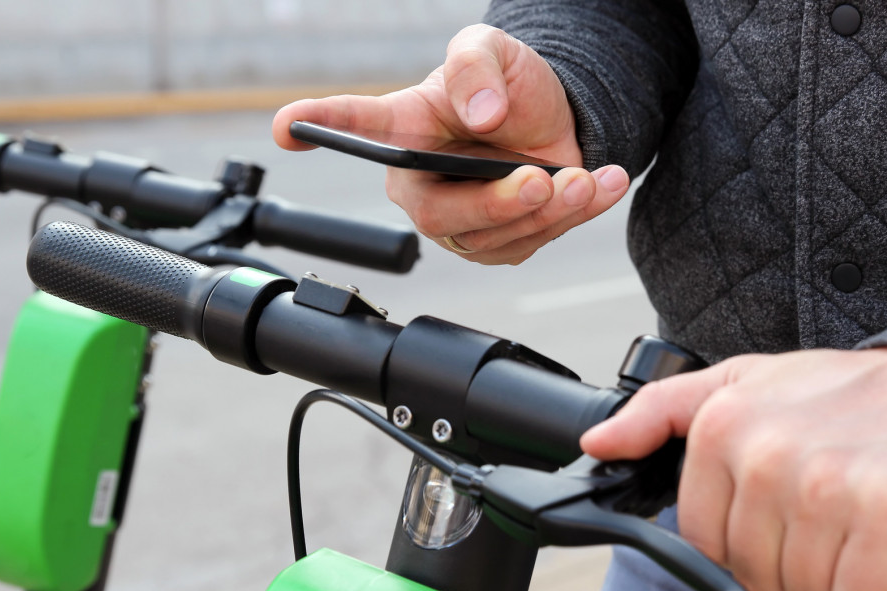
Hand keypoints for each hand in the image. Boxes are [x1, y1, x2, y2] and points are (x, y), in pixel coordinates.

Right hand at [272, 24, 629, 264]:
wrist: (556, 116)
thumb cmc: (506, 83)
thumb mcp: (492, 53)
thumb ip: (477, 69)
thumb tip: (478, 113)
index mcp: (403, 130)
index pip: (355, 126)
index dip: (321, 125)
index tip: (285, 127)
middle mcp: (423, 184)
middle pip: (441, 218)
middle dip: (497, 205)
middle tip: (540, 181)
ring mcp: (462, 221)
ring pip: (498, 239)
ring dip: (550, 211)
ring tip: (584, 178)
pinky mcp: (502, 241)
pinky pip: (537, 240)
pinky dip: (577, 214)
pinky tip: (601, 182)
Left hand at [581, 348, 886, 590]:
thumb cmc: (842, 395)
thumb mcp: (742, 381)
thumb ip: (660, 412)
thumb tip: (596, 445)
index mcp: (721, 426)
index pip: (701, 539)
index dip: (743, 541)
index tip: (779, 513)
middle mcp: (766, 454)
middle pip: (756, 572)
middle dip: (794, 560)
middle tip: (830, 515)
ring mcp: (824, 485)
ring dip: (840, 575)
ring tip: (861, 524)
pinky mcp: (885, 513)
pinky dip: (883, 588)